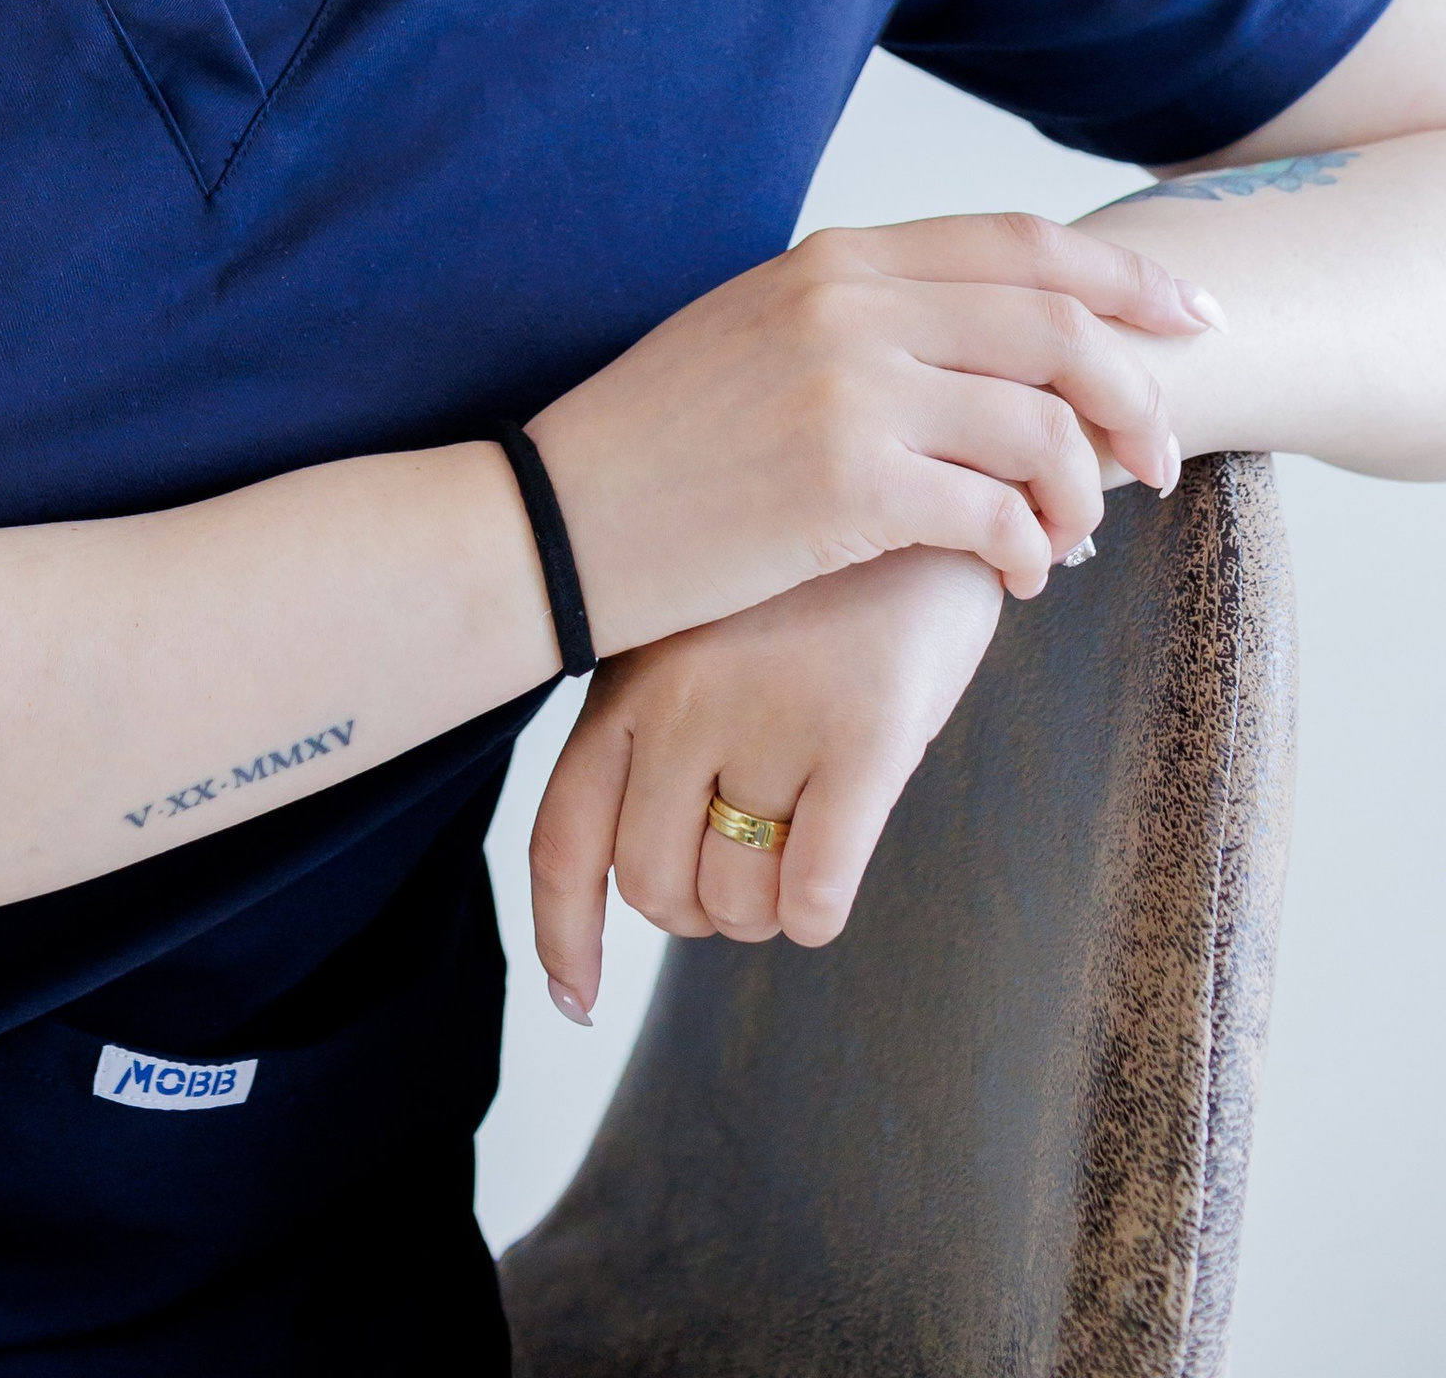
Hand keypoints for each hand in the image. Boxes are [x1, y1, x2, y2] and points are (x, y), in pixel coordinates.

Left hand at [527, 549, 1005, 1012]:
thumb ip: (654, 733)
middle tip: (749, 862)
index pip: (563, 839)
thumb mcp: (699, 633)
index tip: (578, 999)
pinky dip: (816, 912)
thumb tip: (635, 878)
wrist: (922, 488)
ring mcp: (769, 716)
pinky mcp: (861, 735)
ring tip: (799, 844)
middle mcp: (683, 700)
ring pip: (735, 902)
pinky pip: (813, 894)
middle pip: (654, 889)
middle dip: (702, 908)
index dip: (565, 937)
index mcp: (629, 678)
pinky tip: (832, 877)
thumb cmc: (807, 584)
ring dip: (765, 909)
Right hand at [529, 213, 1217, 653]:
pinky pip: (996, 514)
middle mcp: (849, 306)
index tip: (1189, 318)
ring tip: (1069, 538)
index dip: (1125, 277)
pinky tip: (1016, 576)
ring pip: (1042, 426)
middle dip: (1134, 396)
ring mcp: (848, 390)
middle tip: (1158, 459)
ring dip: (1085, 492)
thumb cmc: (655, 442)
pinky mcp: (845, 486)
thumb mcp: (755, 333)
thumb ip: (863, 314)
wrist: (554, 520)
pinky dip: (1030, 550)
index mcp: (834, 259)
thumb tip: (986, 337)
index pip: (1021, 243)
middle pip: (1058, 326)